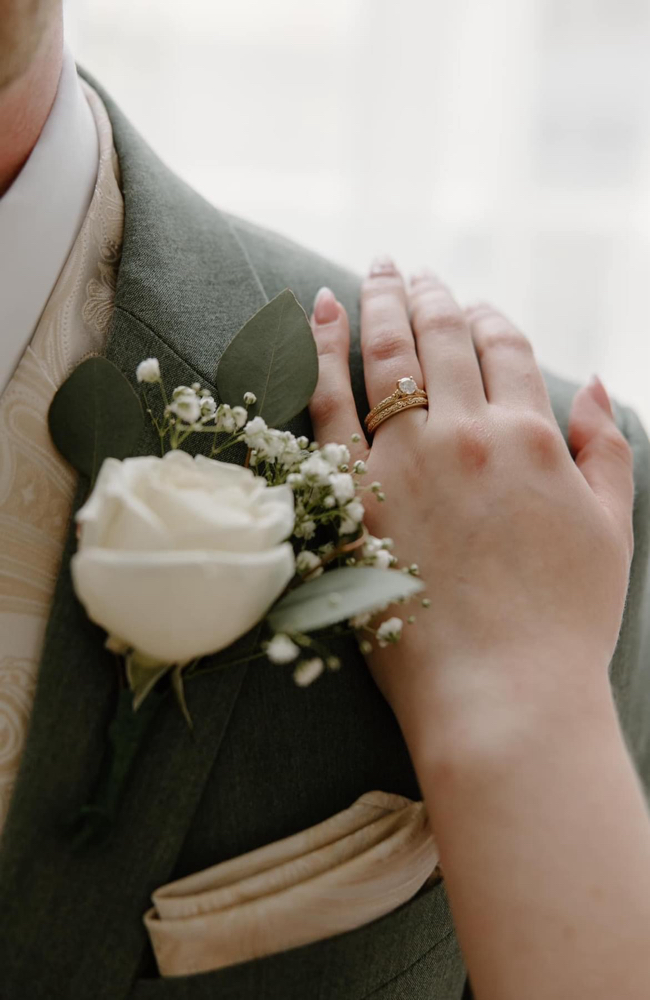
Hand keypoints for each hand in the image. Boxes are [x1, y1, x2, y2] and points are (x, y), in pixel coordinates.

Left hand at [308, 261, 633, 747]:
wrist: (502, 695)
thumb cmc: (563, 624)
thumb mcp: (612, 529)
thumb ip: (606, 450)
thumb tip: (596, 384)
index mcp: (530, 438)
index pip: (508, 349)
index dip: (491, 318)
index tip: (478, 306)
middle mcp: (466, 433)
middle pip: (445, 340)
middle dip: (433, 294)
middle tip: (417, 271)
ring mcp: (403, 460)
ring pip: (389, 354)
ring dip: (382, 301)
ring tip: (376, 271)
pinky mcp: (351, 494)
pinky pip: (326, 403)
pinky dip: (321, 348)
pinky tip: (317, 310)